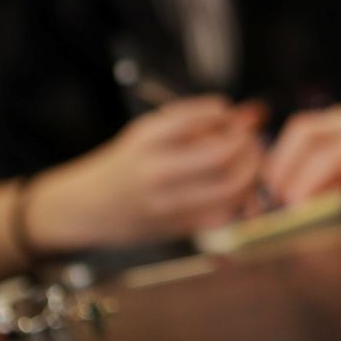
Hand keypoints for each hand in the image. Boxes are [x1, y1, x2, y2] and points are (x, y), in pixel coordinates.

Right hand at [30, 98, 265, 249]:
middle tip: (249, 138)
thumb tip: (250, 113)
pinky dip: (240, 196)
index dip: (223, 113)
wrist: (88, 207)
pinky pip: (225, 211)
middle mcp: (156, 171)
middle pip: (223, 154)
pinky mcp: (178, 227)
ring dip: (252, 170)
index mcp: (146, 140)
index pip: (198, 117)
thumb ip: (197, 122)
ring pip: (231, 186)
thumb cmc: (126, 165)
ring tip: (248, 160)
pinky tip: (236, 186)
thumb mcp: (149, 133)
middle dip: (247, 142)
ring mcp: (168, 203)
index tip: (228, 112)